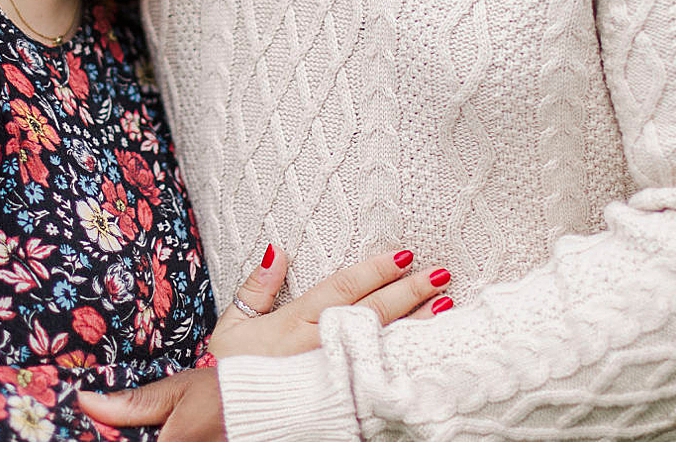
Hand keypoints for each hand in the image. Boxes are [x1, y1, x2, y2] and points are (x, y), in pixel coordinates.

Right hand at [77, 245, 453, 438]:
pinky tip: (428, 353)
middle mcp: (319, 346)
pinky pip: (379, 378)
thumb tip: (280, 250)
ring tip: (447, 306)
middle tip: (442, 273)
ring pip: (383, 344)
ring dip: (417, 324)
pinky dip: (405, 362)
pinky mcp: (342, 401)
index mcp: (295, 323)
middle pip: (372, 313)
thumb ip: (257, 288)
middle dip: (409, 292)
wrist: (227, 425)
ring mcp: (333, 375)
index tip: (405, 254)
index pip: (342, 288)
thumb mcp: (232, 328)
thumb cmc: (231, 376)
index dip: (374, 270)